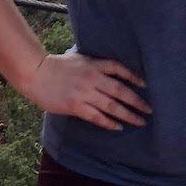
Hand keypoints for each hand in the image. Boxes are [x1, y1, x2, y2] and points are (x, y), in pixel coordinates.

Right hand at [23, 50, 151, 131]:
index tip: (145, 85)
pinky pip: (97, 117)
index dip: (133, 77)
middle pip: (120, 90)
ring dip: (128, 114)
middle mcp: (92, 78)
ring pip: (111, 105)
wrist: (35, 73)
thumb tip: (108, 69)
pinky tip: (118, 127)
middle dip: (137, 101)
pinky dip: (109, 122)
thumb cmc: (56, 66)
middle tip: (150, 110)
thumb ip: (93, 64)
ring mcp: (84, 93)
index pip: (119, 69)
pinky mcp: (75, 106)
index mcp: (93, 64)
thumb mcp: (77, 58)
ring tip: (139, 121)